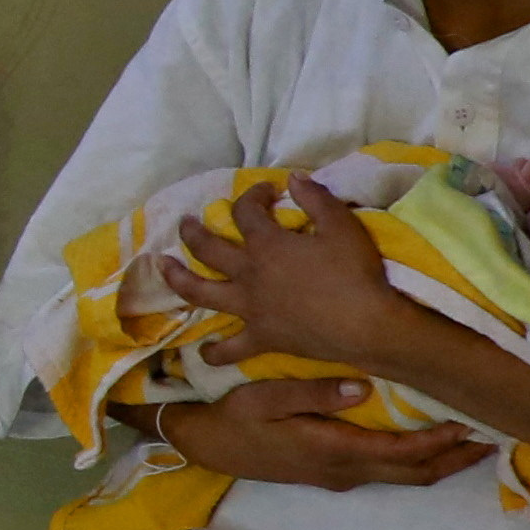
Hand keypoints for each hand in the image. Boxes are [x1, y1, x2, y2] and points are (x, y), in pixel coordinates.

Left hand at [159, 170, 411, 367]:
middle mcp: (249, 274)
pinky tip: (204, 352)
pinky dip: (214, 352)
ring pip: (200, 293)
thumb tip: (293, 177)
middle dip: (192, 232)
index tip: (265, 190)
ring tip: (164, 269)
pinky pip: (229, 349)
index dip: (251, 195)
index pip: (246, 212)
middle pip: (207, 249)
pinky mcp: (261, 338)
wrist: (366, 325)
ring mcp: (249, 308)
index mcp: (266, 245)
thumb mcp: (342, 225)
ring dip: (178, 279)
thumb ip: (316, 198)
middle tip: (185, 223)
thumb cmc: (355, 273)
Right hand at [161, 370, 490, 489]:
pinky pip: (391, 472)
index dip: (442, 441)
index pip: (404, 452)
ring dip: (443, 462)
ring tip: (474, 440)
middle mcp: (346, 471)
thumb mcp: (266, 397)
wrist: (207, 446)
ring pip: (407, 477)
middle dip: (457, 458)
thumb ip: (313, 393)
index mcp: (334, 450)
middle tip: (494, 436)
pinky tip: (431, 444)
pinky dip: (420, 461)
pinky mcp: (335, 474)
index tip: (472, 421)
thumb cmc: (235, 417)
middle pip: (417, 473)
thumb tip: (362, 387)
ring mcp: (341, 477)